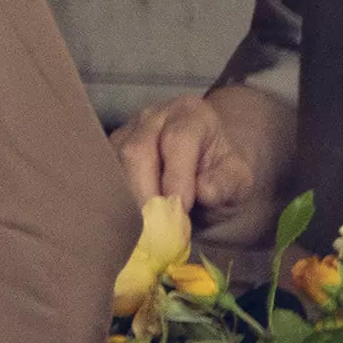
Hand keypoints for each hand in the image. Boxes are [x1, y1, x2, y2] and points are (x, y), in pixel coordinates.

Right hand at [113, 90, 278, 247]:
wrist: (207, 168)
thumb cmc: (222, 175)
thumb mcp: (239, 180)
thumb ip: (227, 184)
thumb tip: (204, 191)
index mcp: (191, 115)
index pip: (178, 141)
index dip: (177, 176)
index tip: (181, 207)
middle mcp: (154, 116)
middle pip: (137, 152)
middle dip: (146, 192)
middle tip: (157, 226)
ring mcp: (127, 131)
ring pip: (114, 163)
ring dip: (127, 199)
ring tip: (144, 228)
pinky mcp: (109, 150)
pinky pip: (104, 174)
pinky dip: (114, 199)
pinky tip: (128, 221)